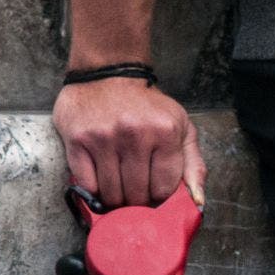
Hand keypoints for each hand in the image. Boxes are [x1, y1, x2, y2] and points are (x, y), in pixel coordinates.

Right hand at [52, 77, 206, 208]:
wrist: (108, 73)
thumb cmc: (148, 106)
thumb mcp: (182, 128)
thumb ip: (194, 166)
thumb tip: (197, 201)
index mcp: (165, 133)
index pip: (163, 189)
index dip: (159, 196)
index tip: (154, 191)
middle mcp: (134, 135)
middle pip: (137, 194)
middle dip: (138, 200)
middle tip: (135, 192)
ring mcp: (103, 137)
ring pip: (112, 193)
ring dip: (116, 198)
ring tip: (119, 187)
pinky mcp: (77, 139)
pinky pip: (86, 183)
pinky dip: (94, 190)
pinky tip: (100, 181)